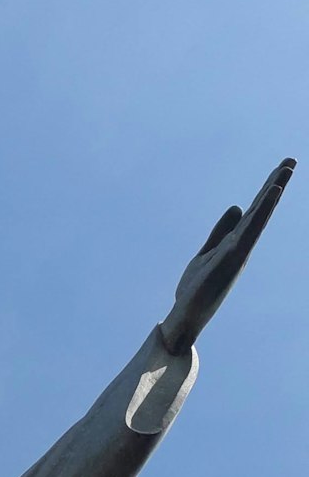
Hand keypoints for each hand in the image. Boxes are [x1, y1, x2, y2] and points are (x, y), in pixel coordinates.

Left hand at [160, 158, 295, 354]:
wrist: (186, 317)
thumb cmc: (197, 288)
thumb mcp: (207, 252)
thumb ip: (221, 230)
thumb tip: (237, 206)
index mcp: (236, 242)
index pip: (253, 211)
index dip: (266, 190)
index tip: (281, 168)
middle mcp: (241, 245)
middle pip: (260, 209)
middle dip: (275, 184)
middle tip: (291, 160)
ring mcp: (238, 251)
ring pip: (258, 218)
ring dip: (272, 194)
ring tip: (285, 171)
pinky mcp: (231, 259)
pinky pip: (248, 232)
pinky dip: (260, 213)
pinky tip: (269, 196)